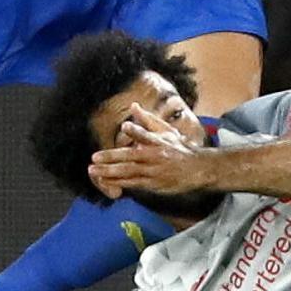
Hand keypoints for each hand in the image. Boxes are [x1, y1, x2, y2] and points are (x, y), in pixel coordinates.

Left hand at [89, 102, 211, 199]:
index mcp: (160, 142)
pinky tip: (105, 181)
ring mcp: (154, 172)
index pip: (147, 135)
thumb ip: (147, 120)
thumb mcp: (167, 131)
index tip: (125, 126)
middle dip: (112, 158)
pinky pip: (133, 184)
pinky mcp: (153, 184)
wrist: (198, 169)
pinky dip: (118, 182)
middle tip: (94, 158)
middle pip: (132, 157)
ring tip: (93, 170)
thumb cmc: (179, 147)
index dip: (137, 131)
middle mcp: (156, 157)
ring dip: (110, 172)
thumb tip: (133, 106)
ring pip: (129, 172)